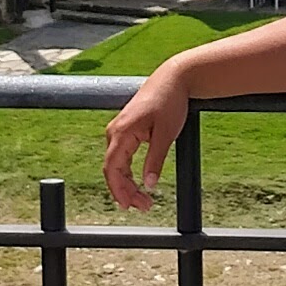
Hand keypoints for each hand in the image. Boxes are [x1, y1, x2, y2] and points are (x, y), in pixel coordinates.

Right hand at [101, 63, 192, 212]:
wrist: (174, 78)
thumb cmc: (170, 101)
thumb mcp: (166, 134)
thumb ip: (155, 160)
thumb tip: (149, 184)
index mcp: (121, 131)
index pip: (112, 168)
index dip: (118, 190)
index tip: (128, 206)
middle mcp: (115, 131)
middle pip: (112, 170)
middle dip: (125, 191)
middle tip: (144, 207)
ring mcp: (119, 131)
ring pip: (117, 165)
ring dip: (127, 184)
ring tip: (144, 200)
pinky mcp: (126, 131)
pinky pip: (121, 157)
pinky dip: (128, 173)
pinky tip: (137, 184)